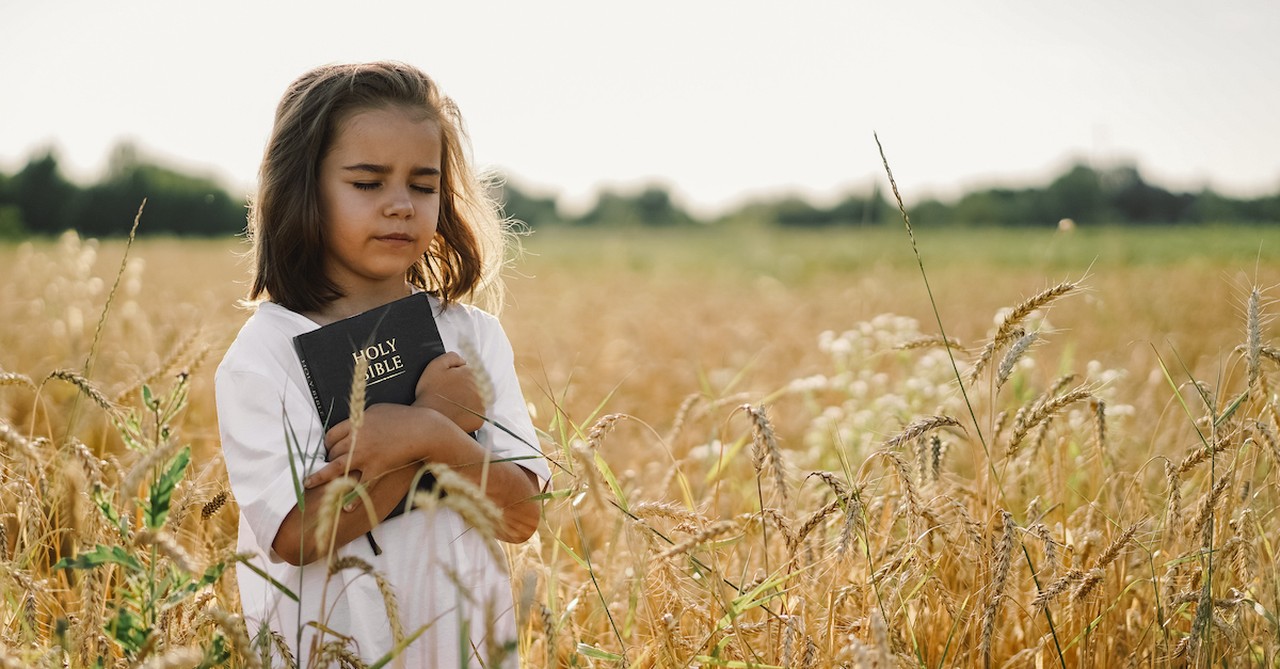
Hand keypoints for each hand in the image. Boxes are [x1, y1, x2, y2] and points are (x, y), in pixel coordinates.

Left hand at [305, 404, 431, 493]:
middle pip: (332, 452)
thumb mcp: (377, 410)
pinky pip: (361, 485)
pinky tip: (346, 507)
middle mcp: (356, 439)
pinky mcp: (377, 469)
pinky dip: (354, 498)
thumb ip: (360, 418)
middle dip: (329, 459)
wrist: (423, 429)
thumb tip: (350, 423)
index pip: (330, 436)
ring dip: (321, 477)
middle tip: (331, 465)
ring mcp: (365, 456)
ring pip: (336, 469)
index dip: (327, 444)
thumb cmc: (403, 417)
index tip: (327, 450)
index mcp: (355, 423)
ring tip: (309, 484)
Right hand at [415, 351, 484, 432]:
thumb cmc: (430, 394)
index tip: (453, 384)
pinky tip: (458, 413)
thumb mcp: (435, 365)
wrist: (428, 419)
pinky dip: (470, 414)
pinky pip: (478, 414)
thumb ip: (452, 357)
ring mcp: (482, 403)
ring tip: (454, 405)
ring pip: (479, 399)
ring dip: (469, 401)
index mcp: (471, 373)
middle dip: (466, 389)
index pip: (472, 372)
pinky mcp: (480, 418)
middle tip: (452, 396)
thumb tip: (463, 360)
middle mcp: (479, 387)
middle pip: (477, 385)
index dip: (461, 378)